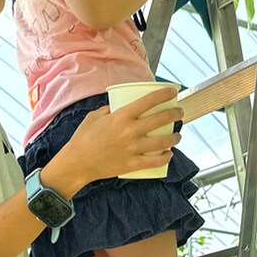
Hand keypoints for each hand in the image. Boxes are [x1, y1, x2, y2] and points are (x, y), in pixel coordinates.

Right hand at [51, 86, 184, 189]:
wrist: (77, 163)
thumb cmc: (83, 138)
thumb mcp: (94, 117)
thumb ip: (109, 110)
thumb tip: (120, 106)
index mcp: (121, 116)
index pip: (149, 100)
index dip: (165, 94)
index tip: (173, 92)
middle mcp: (130, 131)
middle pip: (161, 119)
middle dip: (175, 114)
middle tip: (179, 113)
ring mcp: (133, 148)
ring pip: (163, 141)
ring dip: (175, 137)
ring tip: (177, 136)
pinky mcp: (132, 164)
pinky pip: (155, 161)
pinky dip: (165, 157)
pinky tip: (169, 154)